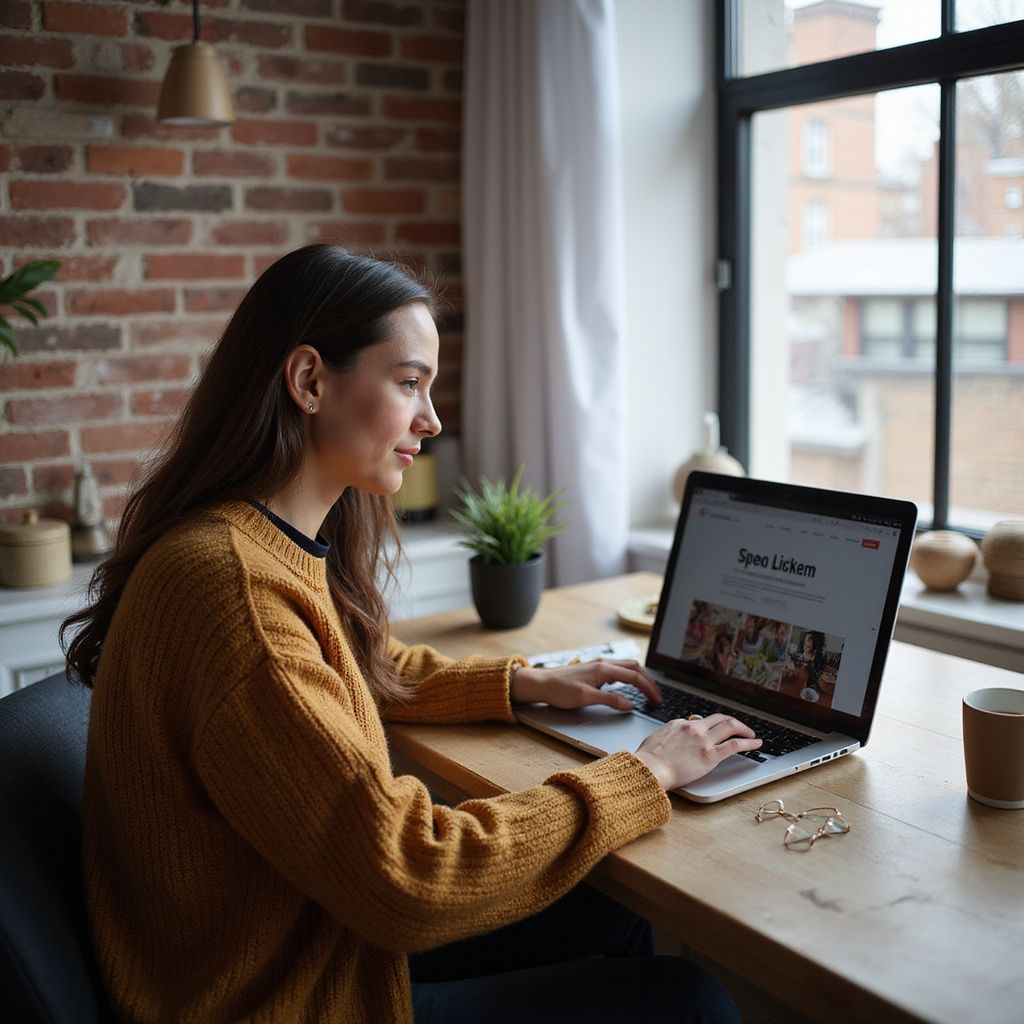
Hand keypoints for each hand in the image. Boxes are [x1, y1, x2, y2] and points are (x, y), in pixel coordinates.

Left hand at [510, 659, 662, 711]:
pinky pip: (618, 670)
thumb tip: (630, 704)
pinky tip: (628, 687)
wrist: (541, 683)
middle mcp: (604, 663)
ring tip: (648, 691)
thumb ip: (610, 701)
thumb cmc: (560, 690)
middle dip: (649, 681)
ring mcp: (599, 665)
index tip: (657, 701)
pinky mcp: (594, 669)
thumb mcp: (586, 698)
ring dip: (640, 678)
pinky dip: (629, 677)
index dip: (649, 690)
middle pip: (635, 668)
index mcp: (604, 669)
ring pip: (627, 667)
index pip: (635, 677)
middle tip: (657, 697)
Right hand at [633, 714, 760, 790]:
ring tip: (751, 735)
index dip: (710, 728)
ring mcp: (703, 740)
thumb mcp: (655, 738)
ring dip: (744, 729)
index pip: (699, 721)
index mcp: (679, 724)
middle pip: (719, 718)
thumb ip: (667, 735)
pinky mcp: (710, 755)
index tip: (715, 733)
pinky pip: (735, 745)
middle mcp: (693, 728)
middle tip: (740, 727)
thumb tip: (672, 738)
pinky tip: (756, 744)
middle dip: (733, 722)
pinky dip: (749, 743)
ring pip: (730, 726)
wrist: (650, 768)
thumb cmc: (648, 759)